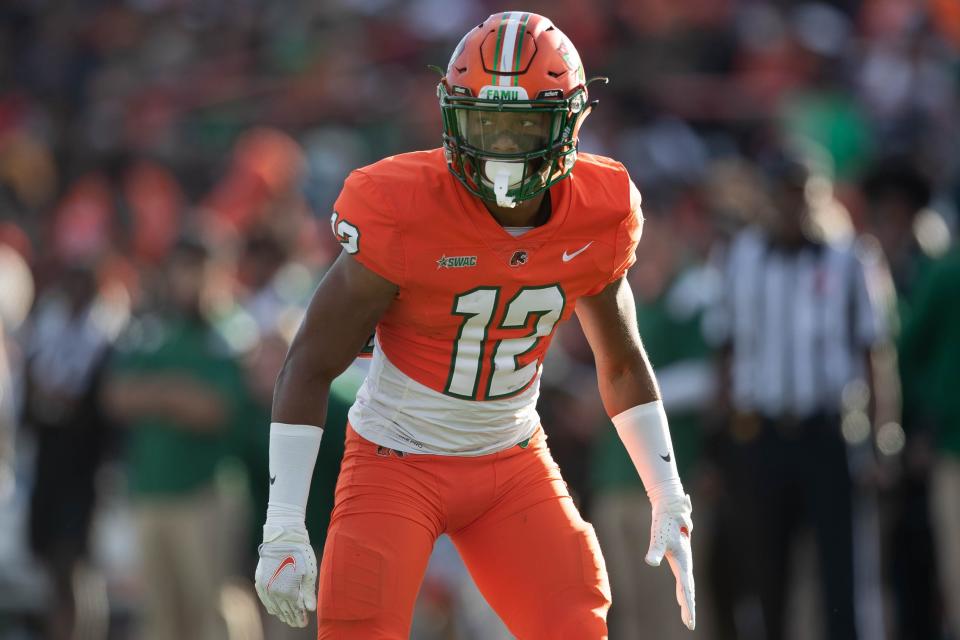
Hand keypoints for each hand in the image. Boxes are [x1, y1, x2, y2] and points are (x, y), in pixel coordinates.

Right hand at [255, 524, 317, 627]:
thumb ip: (308, 592)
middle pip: (284, 610)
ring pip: (273, 606)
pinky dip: (270, 605)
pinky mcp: (259, 581)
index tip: (304, 623)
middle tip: (297, 624)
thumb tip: (311, 609)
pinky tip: (274, 610)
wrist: (282, 538)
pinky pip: (265, 599)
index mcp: (288, 591)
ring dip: (281, 613)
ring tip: (287, 619)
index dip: (300, 617)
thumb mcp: (309, 572)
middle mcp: (274, 592)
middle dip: (291, 618)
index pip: (294, 610)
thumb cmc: (299, 553)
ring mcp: (265, 587)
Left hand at [646, 494, 695, 630]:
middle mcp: (685, 563)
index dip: (688, 606)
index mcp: (683, 562)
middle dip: (689, 608)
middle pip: (689, 590)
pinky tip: (680, 598)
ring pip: (687, 586)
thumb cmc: (665, 522)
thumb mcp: (659, 537)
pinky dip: (682, 591)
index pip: (686, 589)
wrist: (671, 507)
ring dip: (687, 601)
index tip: (689, 621)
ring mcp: (683, 561)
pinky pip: (682, 580)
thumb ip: (656, 550)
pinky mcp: (679, 557)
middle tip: (690, 624)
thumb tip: (651, 562)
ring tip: (687, 616)